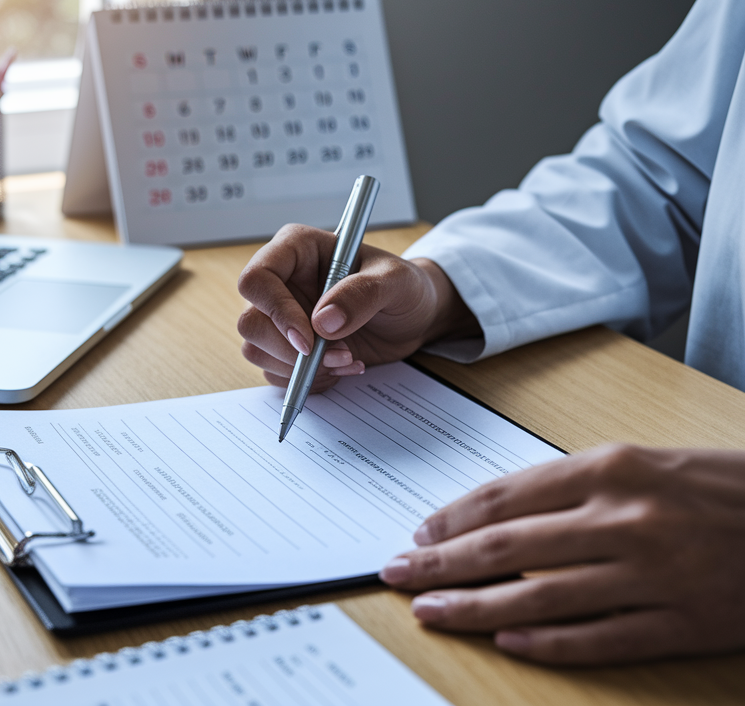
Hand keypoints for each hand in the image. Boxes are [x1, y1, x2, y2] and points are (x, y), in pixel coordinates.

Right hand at [237, 223, 475, 392]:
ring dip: (300, 369)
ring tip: (347, 361)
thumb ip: (362, 294)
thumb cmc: (404, 287)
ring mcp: (282, 317)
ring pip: (257, 351)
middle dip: (290, 351)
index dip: (276, 311)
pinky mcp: (289, 346)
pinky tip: (341, 368)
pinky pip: (275, 371)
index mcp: (297, 250)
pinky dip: (308, 380)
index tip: (309, 339)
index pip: (257, 279)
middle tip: (335, 357)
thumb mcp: (396, 281)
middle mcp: (282, 283)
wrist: (415, 318)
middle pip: (251, 323)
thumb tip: (323, 322)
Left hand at [379, 444, 744, 664]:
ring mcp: (656, 576)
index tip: (417, 534)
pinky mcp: (685, 624)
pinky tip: (509, 643)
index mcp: (612, 469)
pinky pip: (602, 639)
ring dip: (476, 607)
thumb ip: (573, 487)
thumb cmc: (721, 487)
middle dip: (440, 563)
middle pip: (508, 547)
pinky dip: (550, 644)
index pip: (506, 497)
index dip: (452, 519)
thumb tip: (495, 516)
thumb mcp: (644, 463)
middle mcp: (626, 519)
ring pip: (541, 598)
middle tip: (395, 573)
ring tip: (431, 611)